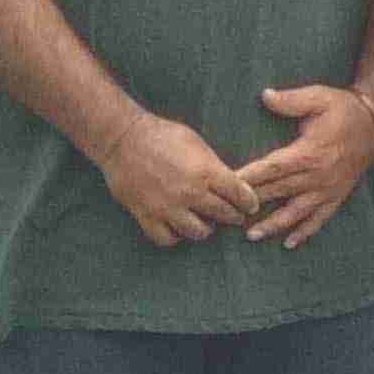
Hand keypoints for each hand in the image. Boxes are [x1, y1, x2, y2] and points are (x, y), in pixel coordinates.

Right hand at [99, 112, 260, 248]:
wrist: (122, 139)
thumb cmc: (162, 135)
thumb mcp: (197, 143)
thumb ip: (214, 166)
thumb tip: (230, 183)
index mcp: (206, 172)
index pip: (239, 195)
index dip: (249, 202)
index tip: (250, 206)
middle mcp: (189, 193)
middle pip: (224, 215)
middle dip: (233, 217)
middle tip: (234, 217)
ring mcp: (167, 207)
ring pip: (197, 232)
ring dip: (205, 229)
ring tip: (205, 223)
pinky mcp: (146, 215)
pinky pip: (166, 238)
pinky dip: (175, 236)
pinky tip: (177, 227)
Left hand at [241, 85, 373, 247]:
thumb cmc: (344, 109)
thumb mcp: (319, 97)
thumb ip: (291, 100)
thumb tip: (264, 95)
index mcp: (309, 152)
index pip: (271, 167)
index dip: (248, 177)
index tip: (227, 185)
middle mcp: (317, 175)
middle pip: (278, 191)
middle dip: (252, 203)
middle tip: (227, 215)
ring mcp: (328, 189)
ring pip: (296, 211)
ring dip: (274, 225)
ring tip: (252, 235)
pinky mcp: (337, 195)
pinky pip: (320, 218)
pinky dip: (305, 232)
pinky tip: (289, 244)